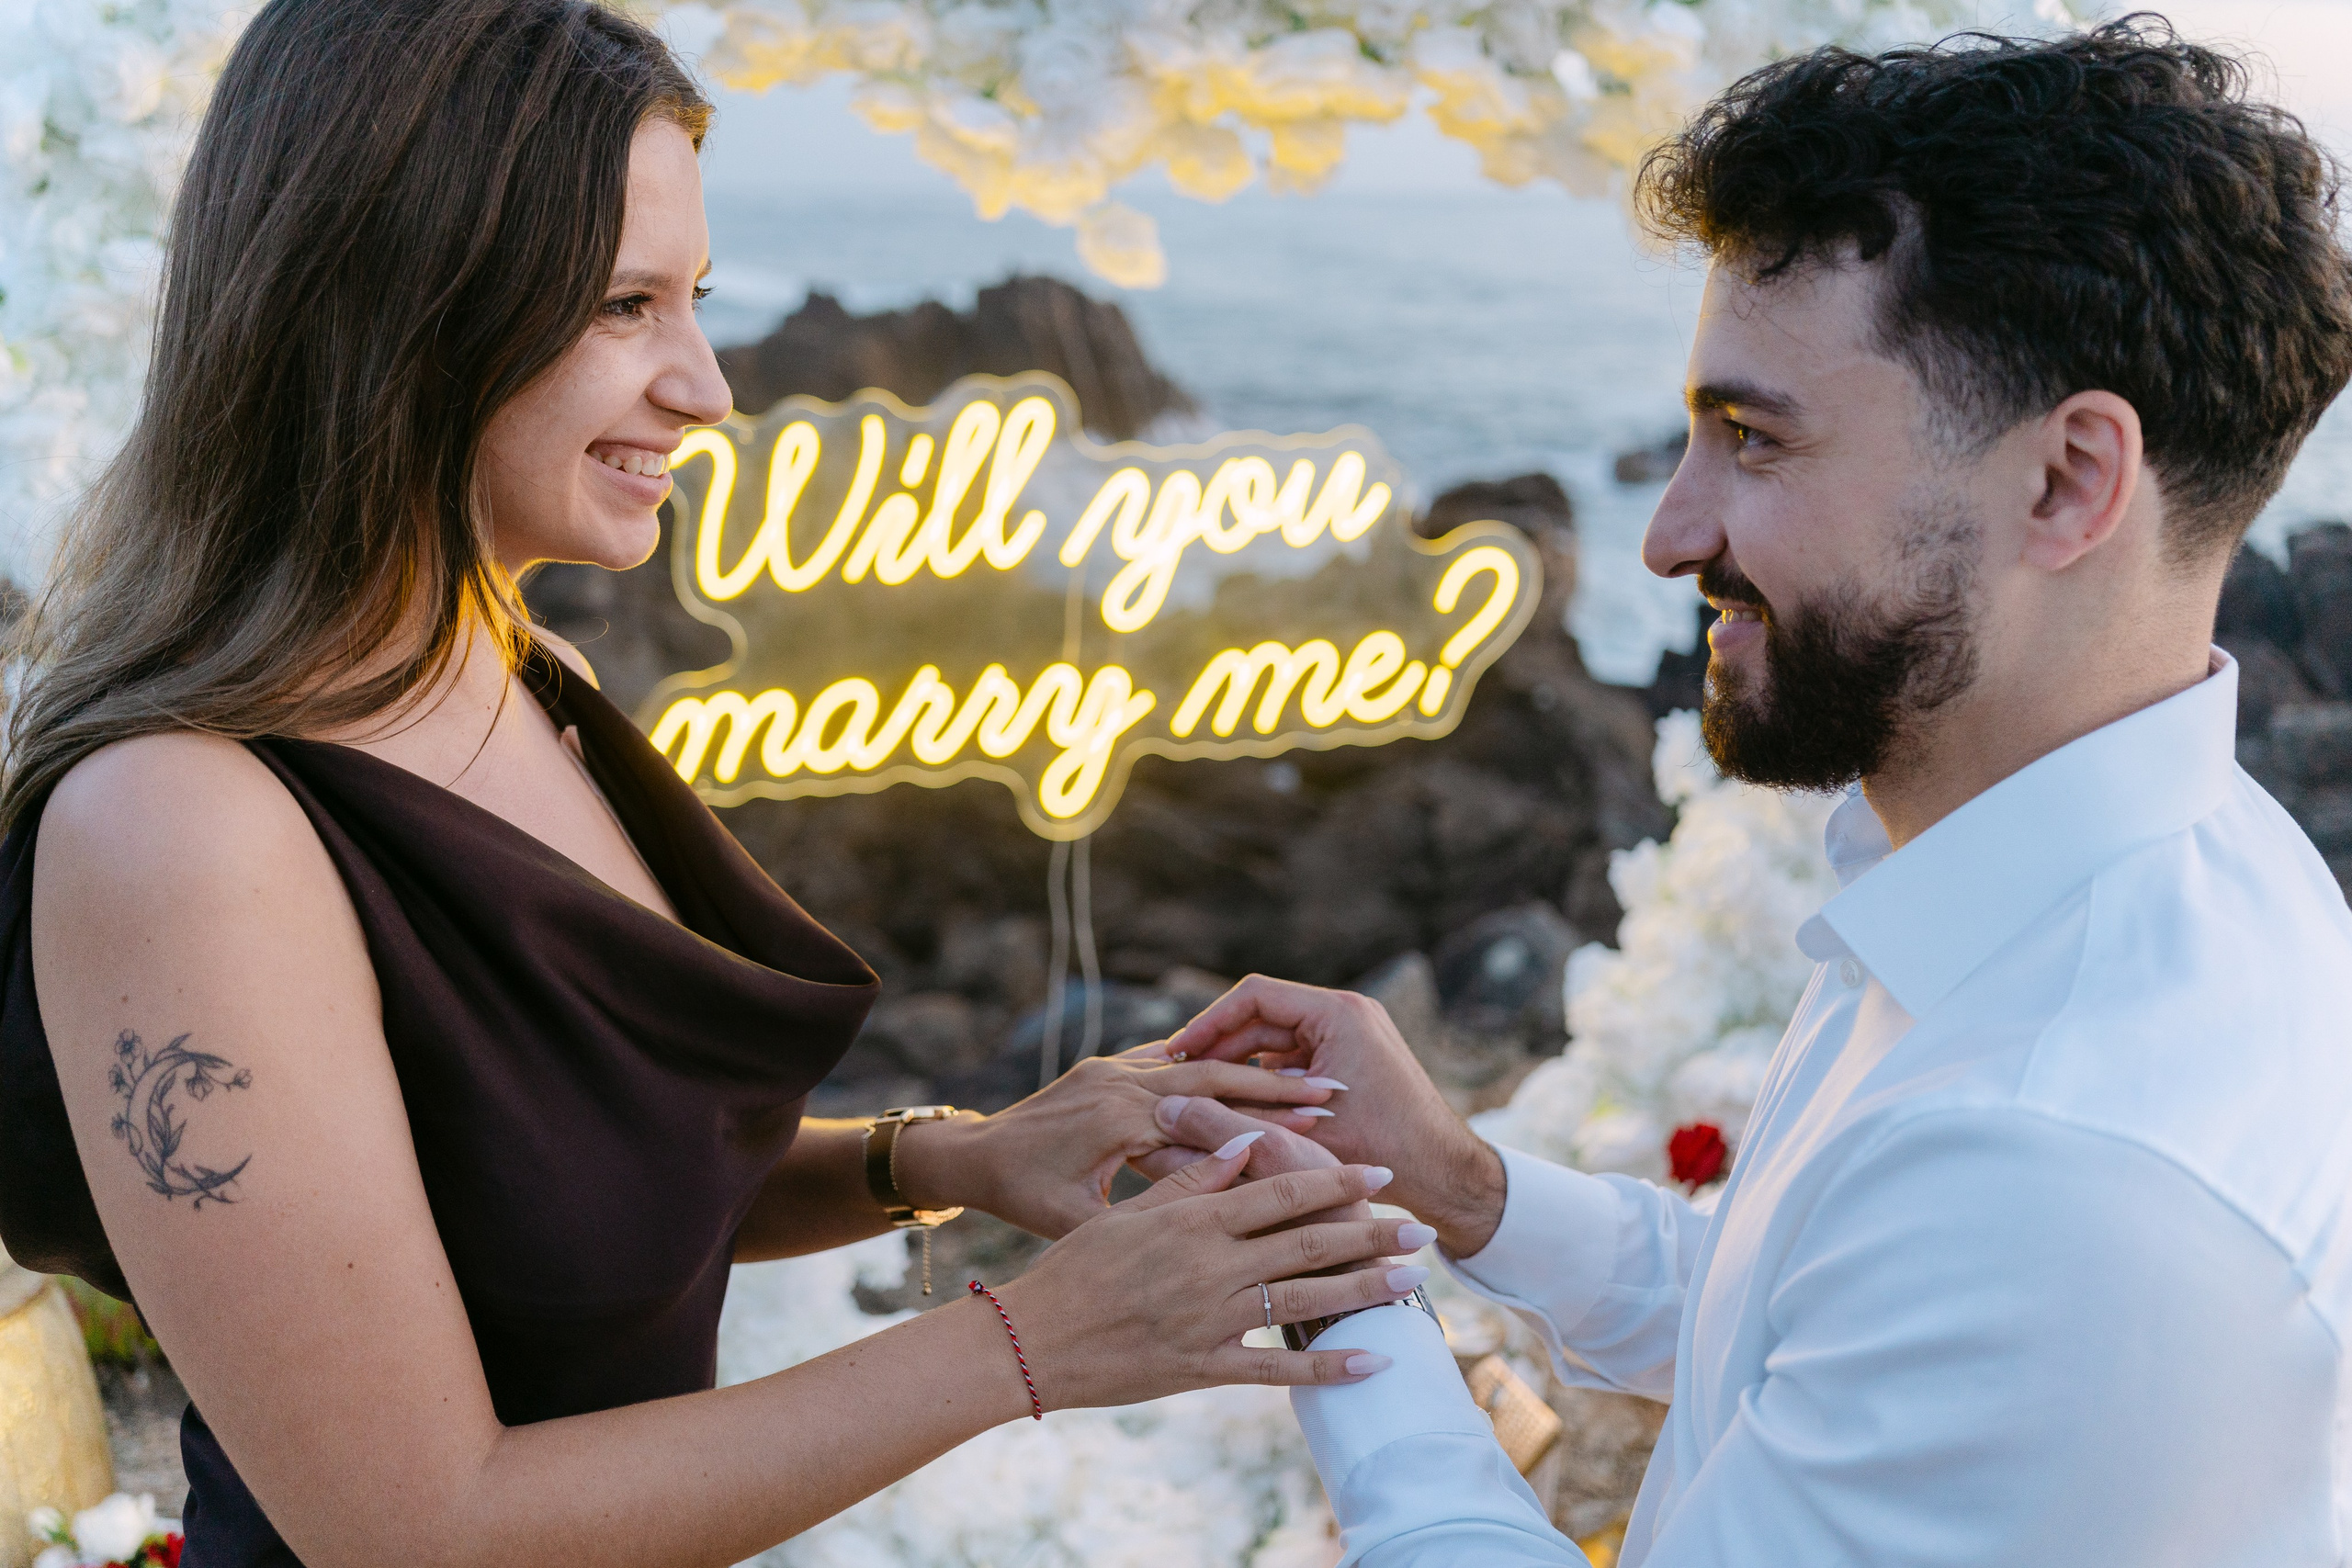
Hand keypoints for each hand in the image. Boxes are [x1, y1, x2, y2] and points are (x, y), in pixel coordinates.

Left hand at [891, 1043, 1344, 1239]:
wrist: (970, 1153)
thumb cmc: (1018, 1194)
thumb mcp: (1076, 1218)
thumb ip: (1145, 1215)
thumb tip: (1214, 1228)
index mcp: (1118, 1115)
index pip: (1211, 1115)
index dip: (1268, 1122)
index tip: (1323, 1127)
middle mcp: (1121, 1080)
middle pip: (1217, 1075)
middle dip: (1277, 1084)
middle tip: (1335, 1091)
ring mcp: (1114, 1066)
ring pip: (1199, 1061)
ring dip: (1251, 1070)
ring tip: (1307, 1076)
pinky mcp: (1107, 1065)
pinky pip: (1170, 1057)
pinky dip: (1211, 1064)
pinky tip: (1252, 1067)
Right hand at [992, 1140, 1430, 1409]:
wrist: (1033, 1339)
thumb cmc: (1075, 1268)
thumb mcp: (1130, 1213)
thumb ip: (1192, 1179)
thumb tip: (1246, 1142)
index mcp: (1195, 1221)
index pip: (1280, 1190)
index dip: (1335, 1179)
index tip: (1378, 1171)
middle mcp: (1211, 1266)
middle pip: (1308, 1242)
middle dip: (1370, 1232)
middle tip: (1420, 1228)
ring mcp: (1211, 1320)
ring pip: (1304, 1300)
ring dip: (1364, 1290)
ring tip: (1412, 1282)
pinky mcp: (1204, 1368)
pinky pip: (1277, 1370)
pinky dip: (1327, 1368)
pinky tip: (1371, 1362)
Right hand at [1162, 975, 1507, 1256]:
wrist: (1446, 1176)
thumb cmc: (1382, 1155)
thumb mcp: (1297, 1136)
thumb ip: (1232, 1118)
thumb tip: (1163, 1110)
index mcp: (1338, 1013)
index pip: (1253, 996)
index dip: (1207, 1024)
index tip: (1174, 1056)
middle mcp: (1347, 1012)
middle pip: (1261, 1015)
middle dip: (1217, 1047)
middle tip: (1176, 1078)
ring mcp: (1352, 1033)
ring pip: (1276, 1037)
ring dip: (1238, 1064)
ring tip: (1197, 1095)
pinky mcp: (1351, 1057)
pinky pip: (1295, 1055)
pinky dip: (1265, 1077)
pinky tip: (1235, 1107)